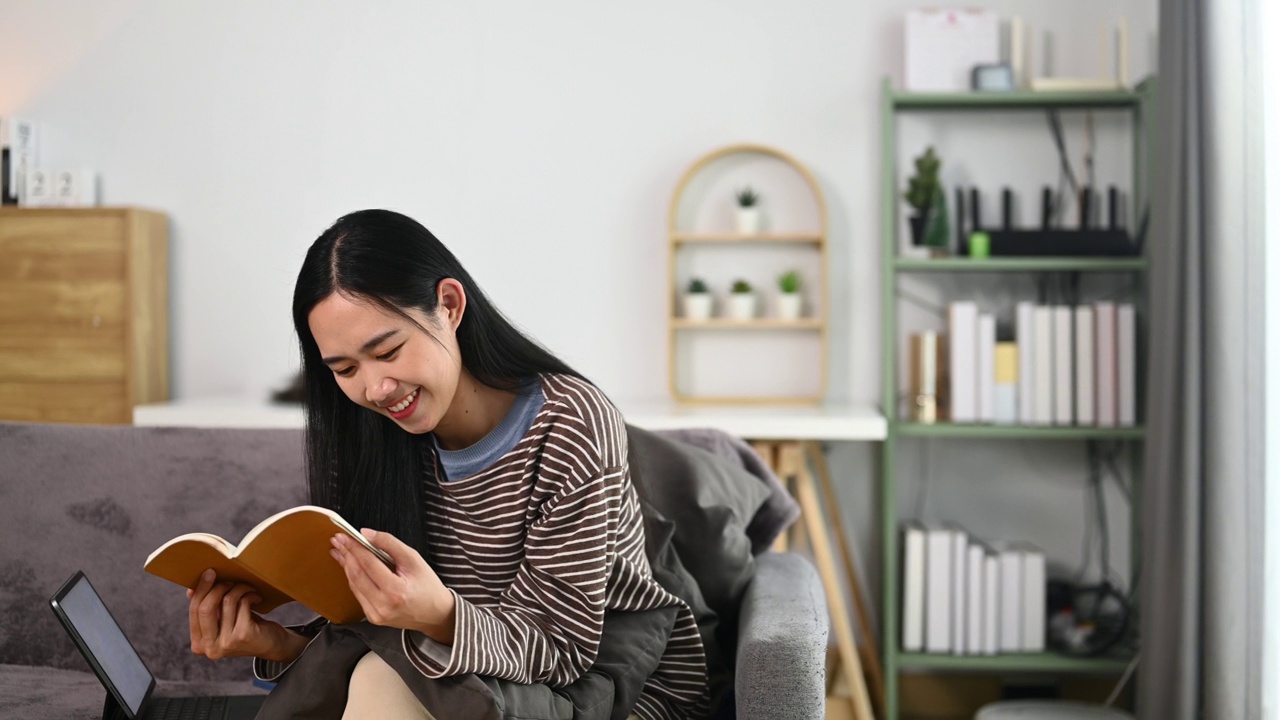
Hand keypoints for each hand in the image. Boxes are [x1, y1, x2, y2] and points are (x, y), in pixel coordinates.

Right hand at [187, 569, 307, 662]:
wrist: (272, 644)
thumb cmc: (245, 628)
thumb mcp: (222, 620)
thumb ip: (207, 608)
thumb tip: (191, 590)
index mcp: (199, 644)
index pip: (195, 611)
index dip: (201, 589)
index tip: (210, 572)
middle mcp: (209, 648)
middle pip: (206, 608)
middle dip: (218, 586)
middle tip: (230, 578)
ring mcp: (226, 643)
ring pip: (227, 602)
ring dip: (239, 589)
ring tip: (248, 588)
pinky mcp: (244, 635)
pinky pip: (243, 603)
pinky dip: (250, 595)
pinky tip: (257, 598)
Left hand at [330, 529, 455, 641]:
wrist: (434, 613)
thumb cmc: (427, 585)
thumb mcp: (413, 559)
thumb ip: (390, 544)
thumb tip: (367, 534)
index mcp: (395, 591)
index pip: (368, 564)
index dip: (355, 548)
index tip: (345, 536)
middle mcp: (383, 605)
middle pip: (357, 574)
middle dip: (346, 554)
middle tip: (338, 540)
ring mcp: (376, 614)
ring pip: (354, 584)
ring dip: (346, 565)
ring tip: (340, 550)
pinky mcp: (372, 617)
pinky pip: (358, 594)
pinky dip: (353, 578)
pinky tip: (349, 566)